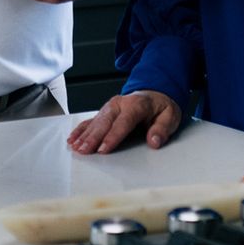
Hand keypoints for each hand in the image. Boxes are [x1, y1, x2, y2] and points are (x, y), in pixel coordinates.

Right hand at [66, 90, 181, 153]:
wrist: (155, 93)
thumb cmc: (161, 107)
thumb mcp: (170, 116)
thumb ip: (162, 129)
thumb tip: (154, 141)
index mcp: (137, 104)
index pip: (123, 122)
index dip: (113, 136)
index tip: (104, 149)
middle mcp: (121, 104)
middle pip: (105, 122)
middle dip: (93, 137)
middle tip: (84, 150)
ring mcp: (111, 107)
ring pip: (95, 121)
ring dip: (85, 134)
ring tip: (76, 147)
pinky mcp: (105, 111)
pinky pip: (91, 120)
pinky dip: (81, 129)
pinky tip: (73, 138)